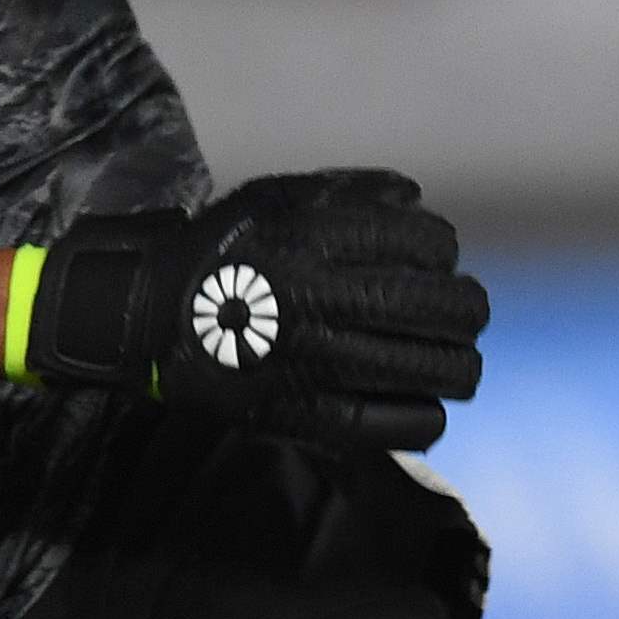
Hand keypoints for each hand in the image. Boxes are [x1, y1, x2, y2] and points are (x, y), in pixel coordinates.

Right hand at [12, 169, 488, 450]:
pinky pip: (408, 425)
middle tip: (463, 312)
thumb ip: (350, 192)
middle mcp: (323, 301)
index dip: (444, 252)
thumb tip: (418, 201)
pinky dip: (429, 413)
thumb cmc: (224, 254)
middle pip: (446, 308)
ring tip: (451, 357)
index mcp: (316, 241)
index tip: (437, 261)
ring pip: (440, 369)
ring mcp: (321, 366)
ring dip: (459, 361)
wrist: (151, 321)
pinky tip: (420, 400)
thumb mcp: (276, 199)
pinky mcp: (315, 420)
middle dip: (467, 308)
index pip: (427, 243)